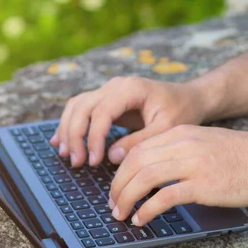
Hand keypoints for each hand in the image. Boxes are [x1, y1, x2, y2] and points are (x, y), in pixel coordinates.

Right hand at [49, 77, 207, 166]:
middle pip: (82, 107)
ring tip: (66, 155)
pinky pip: (78, 109)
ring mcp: (107, 90)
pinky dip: (68, 125)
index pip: (101, 112)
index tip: (94, 161)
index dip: (93, 138)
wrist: (188, 98)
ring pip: (75, 106)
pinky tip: (60, 142)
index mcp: (131, 88)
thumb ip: (139, 142)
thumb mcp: (167, 129)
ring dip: (67, 131)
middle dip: (75, 136)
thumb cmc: (181, 112)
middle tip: (77, 162)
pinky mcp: (103, 99)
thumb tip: (111, 156)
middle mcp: (114, 85)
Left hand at [109, 125, 247, 225]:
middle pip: (134, 163)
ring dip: (126, 199)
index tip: (114, 188)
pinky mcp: (202, 185)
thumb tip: (146, 172)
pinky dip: (146, 210)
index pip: (137, 150)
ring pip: (143, 179)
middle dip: (117, 187)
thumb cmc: (239, 157)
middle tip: (111, 204)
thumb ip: (175, 152)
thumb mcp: (202, 143)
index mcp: (179, 133)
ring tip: (120, 214)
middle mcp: (183, 145)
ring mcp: (192, 164)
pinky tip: (140, 219)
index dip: (119, 172)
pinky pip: (163, 198)